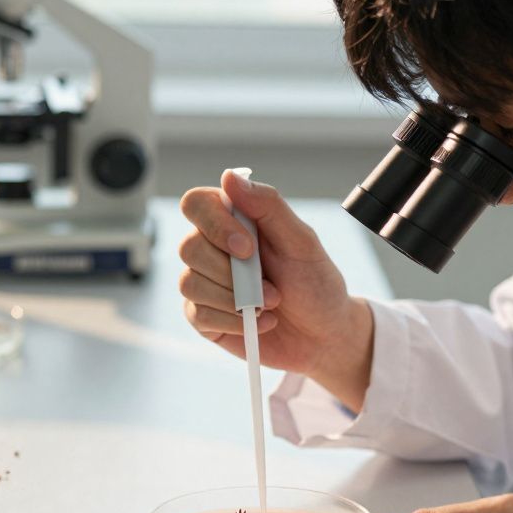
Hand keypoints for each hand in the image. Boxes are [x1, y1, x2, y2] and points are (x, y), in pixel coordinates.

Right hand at [178, 169, 373, 409]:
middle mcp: (213, 248)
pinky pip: (198, 314)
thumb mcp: (302, 242)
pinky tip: (260, 323)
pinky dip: (232, 322)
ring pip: (189, 283)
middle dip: (232, 274)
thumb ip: (268, 207)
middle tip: (272, 288)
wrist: (323, 335)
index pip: (196, 204)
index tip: (248, 248)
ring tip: (270, 306)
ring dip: (235, 300)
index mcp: (234, 221)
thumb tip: (230, 176)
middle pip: (189, 247)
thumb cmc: (315, 284)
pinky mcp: (204, 315)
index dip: (215, 225)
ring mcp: (205, 282)